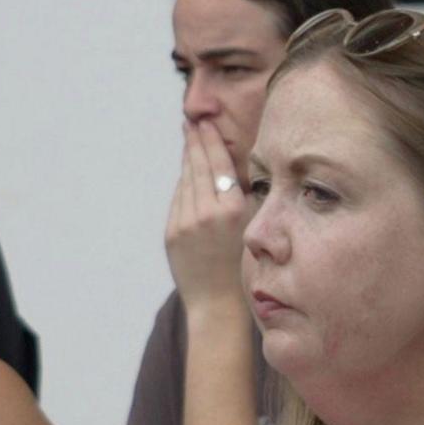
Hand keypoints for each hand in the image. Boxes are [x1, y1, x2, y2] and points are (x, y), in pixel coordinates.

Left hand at [166, 121, 252, 313]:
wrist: (217, 302)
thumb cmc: (243, 265)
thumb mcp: (252, 227)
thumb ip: (242, 198)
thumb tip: (232, 169)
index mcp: (233, 210)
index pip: (219, 165)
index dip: (211, 142)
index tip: (206, 123)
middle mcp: (207, 212)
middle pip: (199, 167)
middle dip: (194, 142)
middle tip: (191, 122)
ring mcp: (185, 222)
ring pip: (186, 182)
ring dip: (187, 160)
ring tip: (188, 141)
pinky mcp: (171, 232)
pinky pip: (178, 201)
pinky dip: (183, 185)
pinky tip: (186, 174)